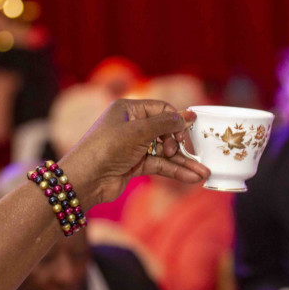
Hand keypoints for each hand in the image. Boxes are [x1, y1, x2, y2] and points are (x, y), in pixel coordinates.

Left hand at [67, 99, 209, 205]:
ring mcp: (134, 147)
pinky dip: (176, 171)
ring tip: (204, 173)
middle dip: (180, 143)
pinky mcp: (136, 165)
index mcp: (129, 109)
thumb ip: (166, 124)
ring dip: (184, 162)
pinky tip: (192, 178)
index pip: (161, 109)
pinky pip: (161, 166)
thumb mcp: (138, 131)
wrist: (84, 180)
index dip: (176, 120)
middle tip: (182, 151)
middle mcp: (132, 126)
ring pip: (166, 152)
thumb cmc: (106, 148)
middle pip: (166, 130)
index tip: (188, 132)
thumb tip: (190, 115)